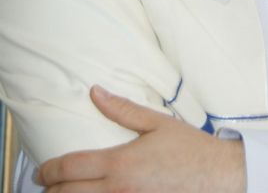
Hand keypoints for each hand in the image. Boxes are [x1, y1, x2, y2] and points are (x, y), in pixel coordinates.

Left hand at [36, 85, 245, 192]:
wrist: (218, 176)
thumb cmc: (190, 148)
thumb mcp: (156, 122)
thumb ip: (122, 109)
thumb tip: (96, 92)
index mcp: (121, 163)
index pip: (71, 168)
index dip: (50, 170)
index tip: (41, 171)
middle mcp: (119, 190)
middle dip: (52, 191)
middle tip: (44, 185)